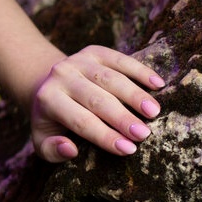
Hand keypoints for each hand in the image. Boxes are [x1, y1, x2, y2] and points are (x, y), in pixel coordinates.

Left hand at [28, 45, 164, 162]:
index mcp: (48, 100)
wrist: (49, 85)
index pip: (80, 121)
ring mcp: (77, 61)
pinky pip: (120, 59)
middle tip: (144, 134)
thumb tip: (70, 149)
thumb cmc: (52, 121)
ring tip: (154, 112)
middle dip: (122, 118)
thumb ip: (52, 149)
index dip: (105, 136)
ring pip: (110, 78)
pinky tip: (158, 85)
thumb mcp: (43, 140)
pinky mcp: (94, 52)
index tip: (129, 149)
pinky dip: (140, 71)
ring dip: (134, 95)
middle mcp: (60, 76)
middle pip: (97, 100)